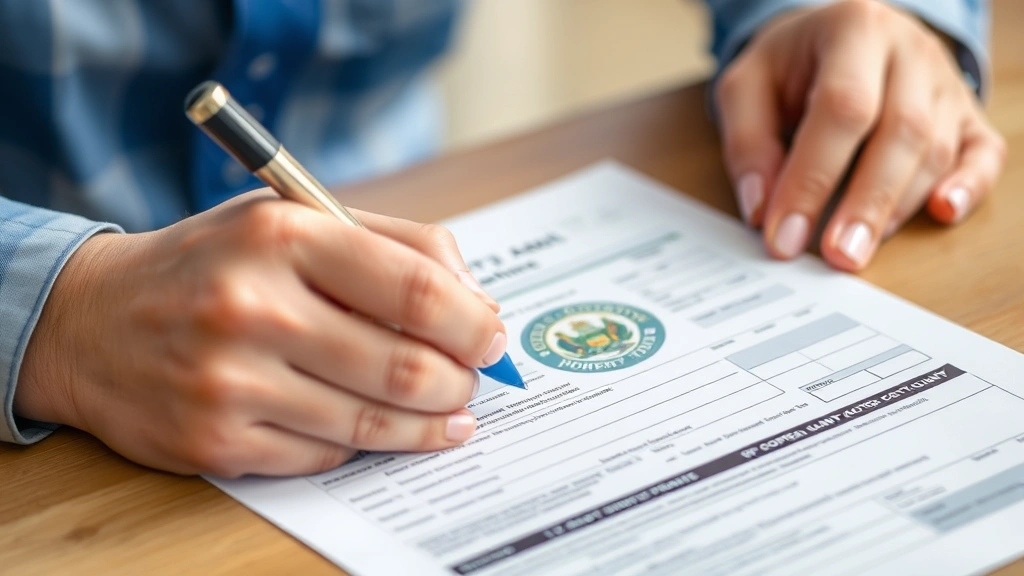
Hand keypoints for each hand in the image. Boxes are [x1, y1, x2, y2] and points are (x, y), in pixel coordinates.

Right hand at [15, 190, 504, 476]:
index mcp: (281, 234)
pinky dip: (364, 444)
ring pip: (371, 423)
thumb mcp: (294, 220)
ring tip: (448, 414)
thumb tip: (476, 302)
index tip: (494, 336)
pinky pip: (325, 455)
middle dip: (459, 381)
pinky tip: (380, 430)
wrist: (92, 320)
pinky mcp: (215, 440)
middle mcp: (252, 306)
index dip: (473, 322)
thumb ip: (395, 246)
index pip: (416, 289)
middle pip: (404, 365)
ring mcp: (230, 381)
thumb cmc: (214, 264)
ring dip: (427, 424)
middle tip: (472, 381)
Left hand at [714, 0, 1005, 269]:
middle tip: (837, 256)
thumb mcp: (746, 86)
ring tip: (855, 249)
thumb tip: (761, 211)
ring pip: (936, 150)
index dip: (812, 178)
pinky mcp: (966, 114)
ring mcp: (945, 83)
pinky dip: (968, 187)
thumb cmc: (789, 65)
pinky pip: (983, 154)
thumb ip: (747, 144)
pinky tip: (941, 213)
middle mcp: (910, 51)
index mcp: (853, 29)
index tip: (785, 235)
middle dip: (866, 203)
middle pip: (902, 131)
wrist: (837, 34)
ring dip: (896, 207)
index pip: (841, 108)